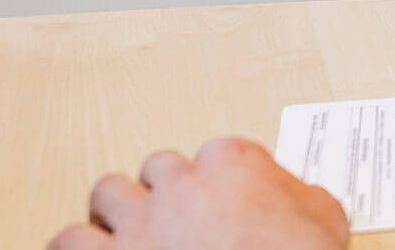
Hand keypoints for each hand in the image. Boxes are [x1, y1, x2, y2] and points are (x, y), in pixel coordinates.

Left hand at [46, 137, 348, 249]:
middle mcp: (180, 183)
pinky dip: (78, 246)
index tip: (225, 199)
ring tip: (125, 230)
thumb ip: (303, 197)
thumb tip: (299, 200)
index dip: (219, 180)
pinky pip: (68, 241)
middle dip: (163, 189)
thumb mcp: (326, 219)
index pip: (216, 153)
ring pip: (107, 193)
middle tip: (175, 215)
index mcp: (231, 163)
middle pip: (158, 167)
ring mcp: (140, 221)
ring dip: (115, 211)